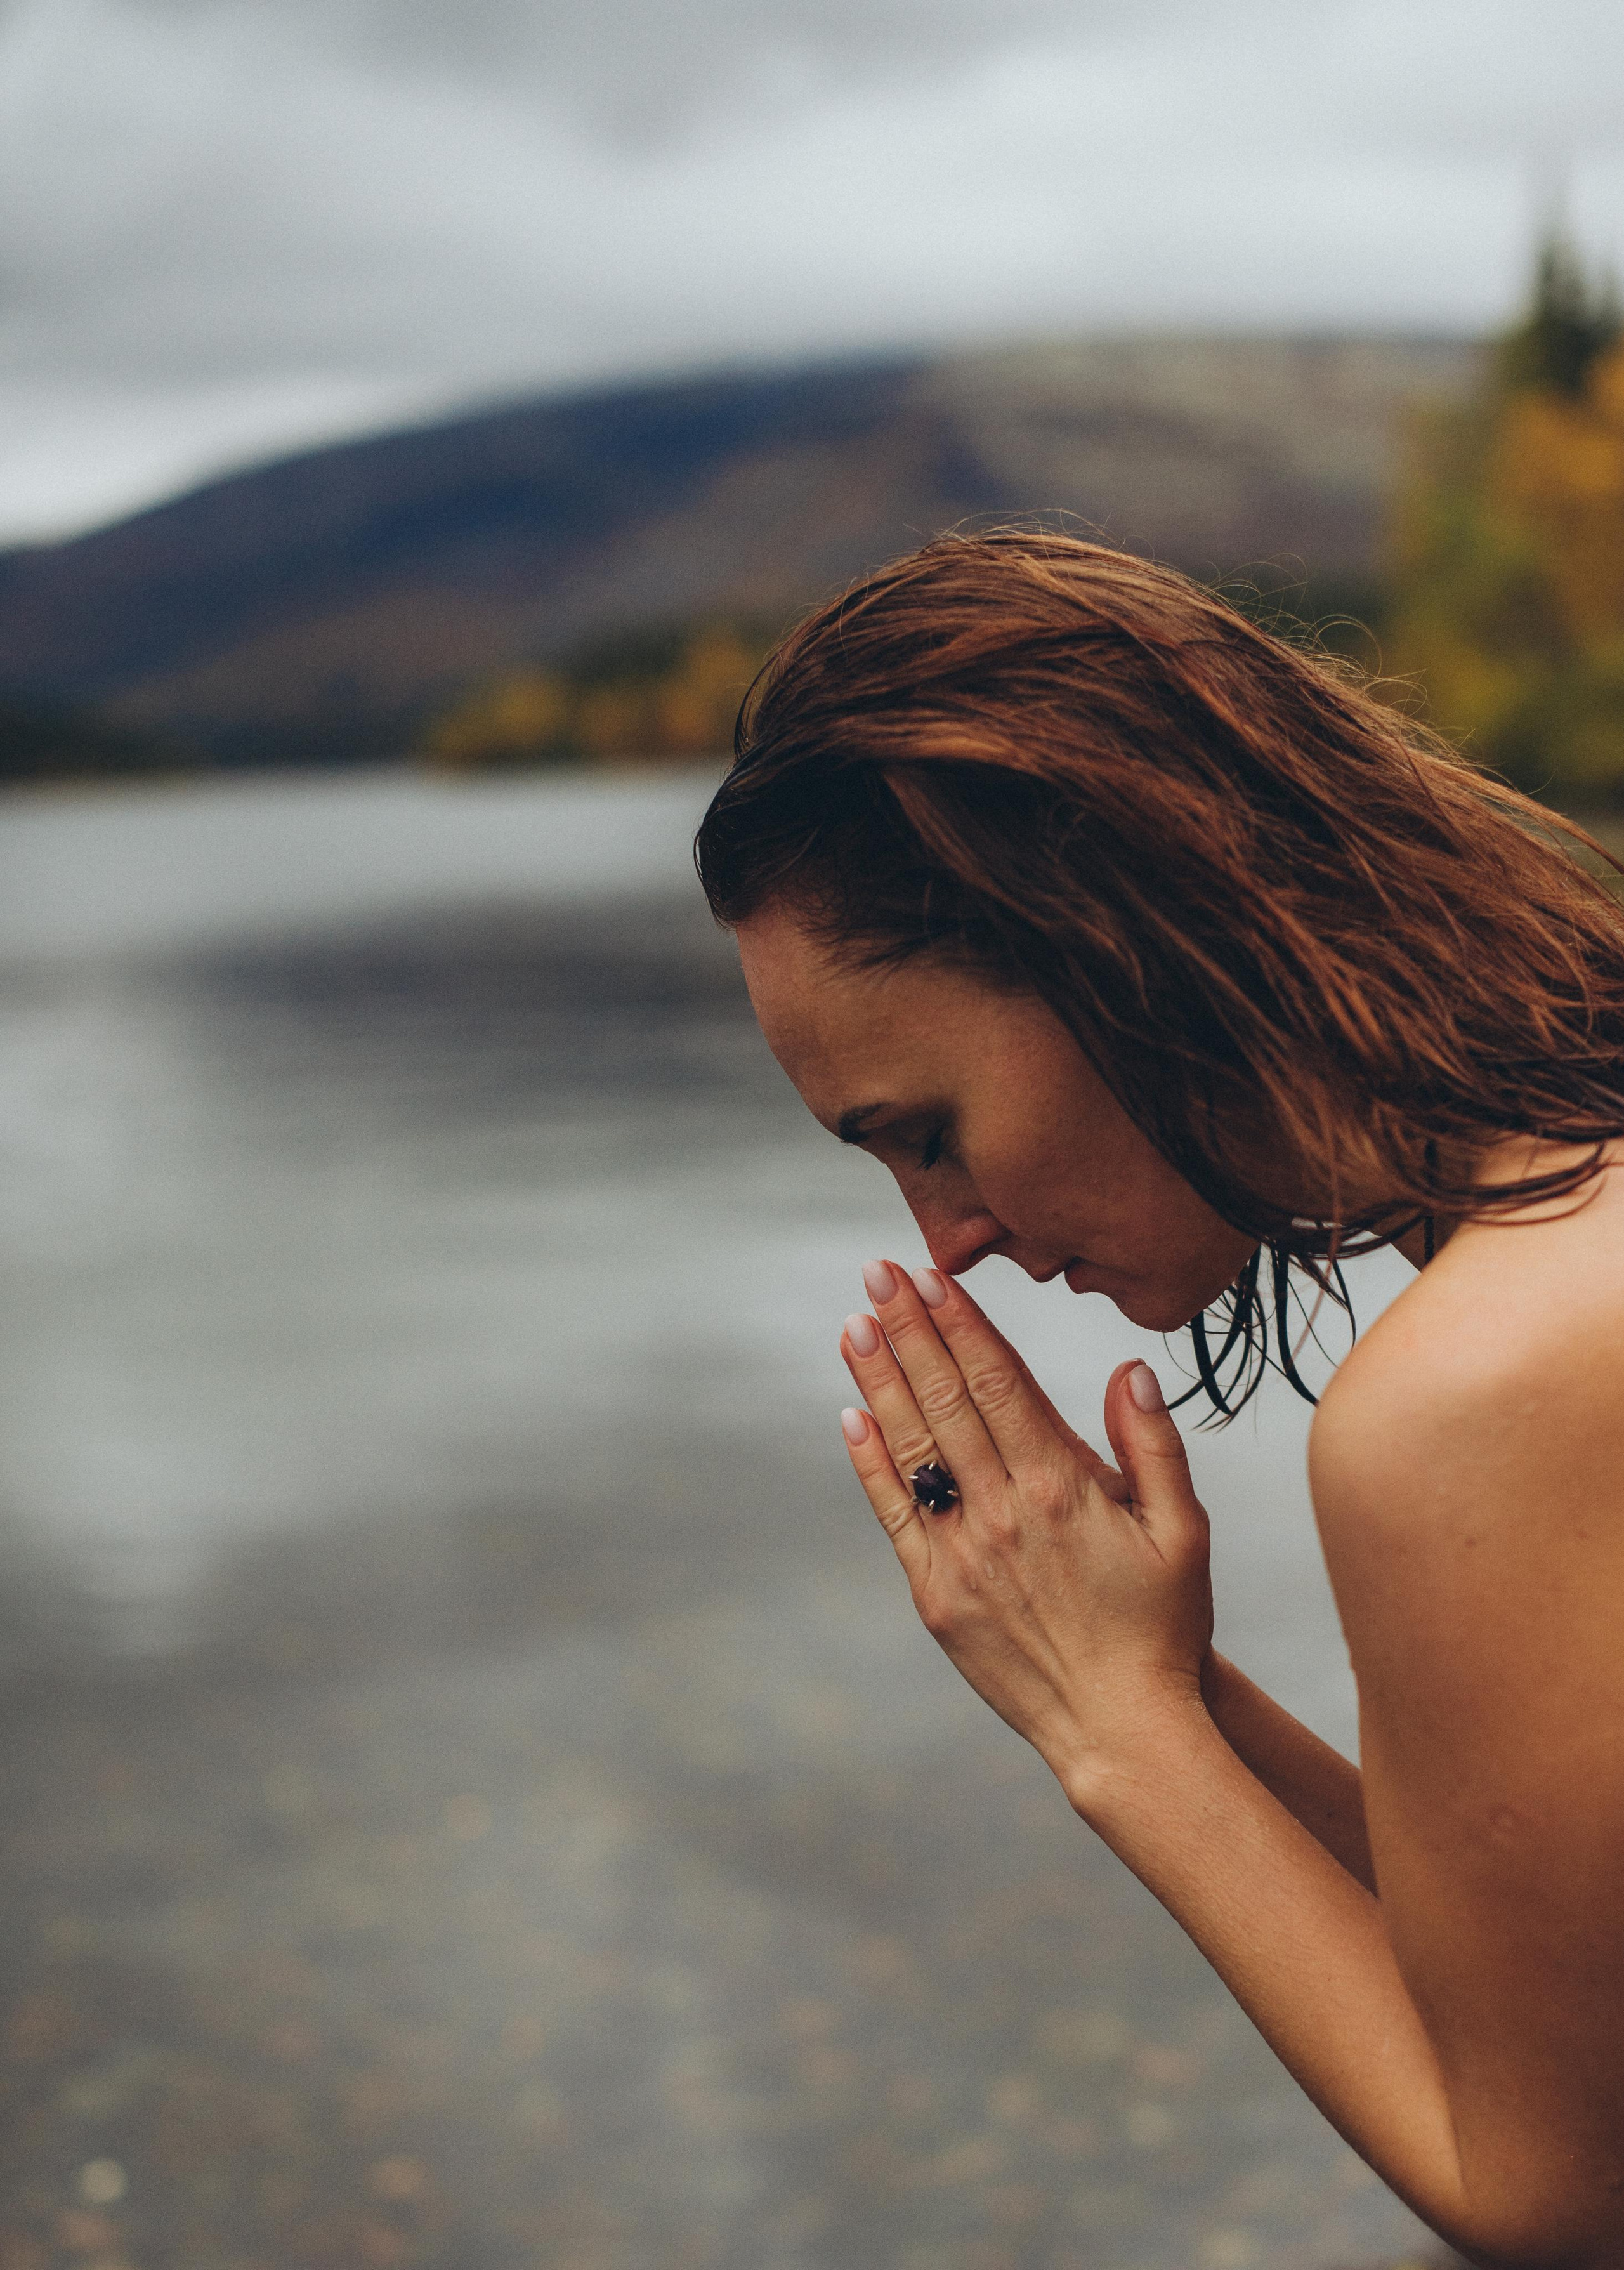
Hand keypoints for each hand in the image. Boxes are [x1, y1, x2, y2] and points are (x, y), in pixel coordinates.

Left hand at [839, 1259, 1215, 1802]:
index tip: (930, 1275)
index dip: (961, 1323)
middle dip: (909, 1329)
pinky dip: (871, 1463)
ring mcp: (963, 1555)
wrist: (1122, 1728)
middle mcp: (1003, 1512)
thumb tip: (1128, 1368)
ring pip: (912, 1448)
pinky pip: (896, 1515)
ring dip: (879, 1381)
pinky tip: (852, 1417)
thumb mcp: (1184, 1530)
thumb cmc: (1162, 1624)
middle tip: (877, 1273)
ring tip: (854, 1325)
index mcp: (1062, 1487)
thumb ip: (1155, 1444)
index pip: (998, 1382)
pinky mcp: (936, 1596)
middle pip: (946, 1400)